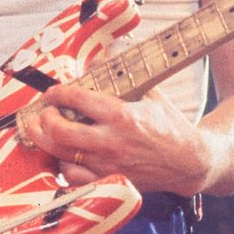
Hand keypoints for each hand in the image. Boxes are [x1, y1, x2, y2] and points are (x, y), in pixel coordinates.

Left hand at [18, 83, 212, 195]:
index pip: (75, 98)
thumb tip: (101, 53)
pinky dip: (62, 164)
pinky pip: (72, 177)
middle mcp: (111, 141)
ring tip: (48, 131)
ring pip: (60, 154)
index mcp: (121, 114)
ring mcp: (108, 164)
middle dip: (44, 118)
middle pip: (58, 131)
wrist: (189, 162)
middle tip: (45, 113)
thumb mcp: (150, 92)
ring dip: (47, 141)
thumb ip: (122, 74)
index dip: (56, 93)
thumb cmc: (169, 126)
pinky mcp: (108, 181)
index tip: (53, 93)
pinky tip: (65, 154)